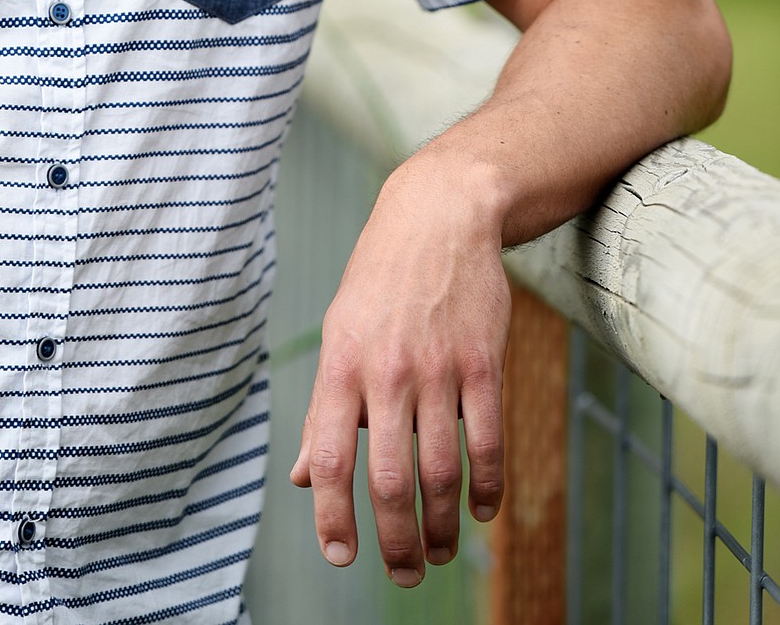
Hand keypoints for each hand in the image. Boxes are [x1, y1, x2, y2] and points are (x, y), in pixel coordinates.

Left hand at [289, 150, 510, 585]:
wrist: (439, 216)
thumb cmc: (381, 278)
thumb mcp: (338, 331)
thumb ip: (325, 408)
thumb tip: (303, 477)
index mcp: (341, 365)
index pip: (327, 457)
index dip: (331, 516)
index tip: (340, 556)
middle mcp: (386, 371)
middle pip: (388, 479)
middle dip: (396, 541)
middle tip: (405, 573)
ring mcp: (438, 369)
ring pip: (441, 471)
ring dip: (443, 526)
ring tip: (441, 551)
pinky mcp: (484, 364)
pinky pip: (487, 441)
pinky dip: (487, 487)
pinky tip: (482, 511)